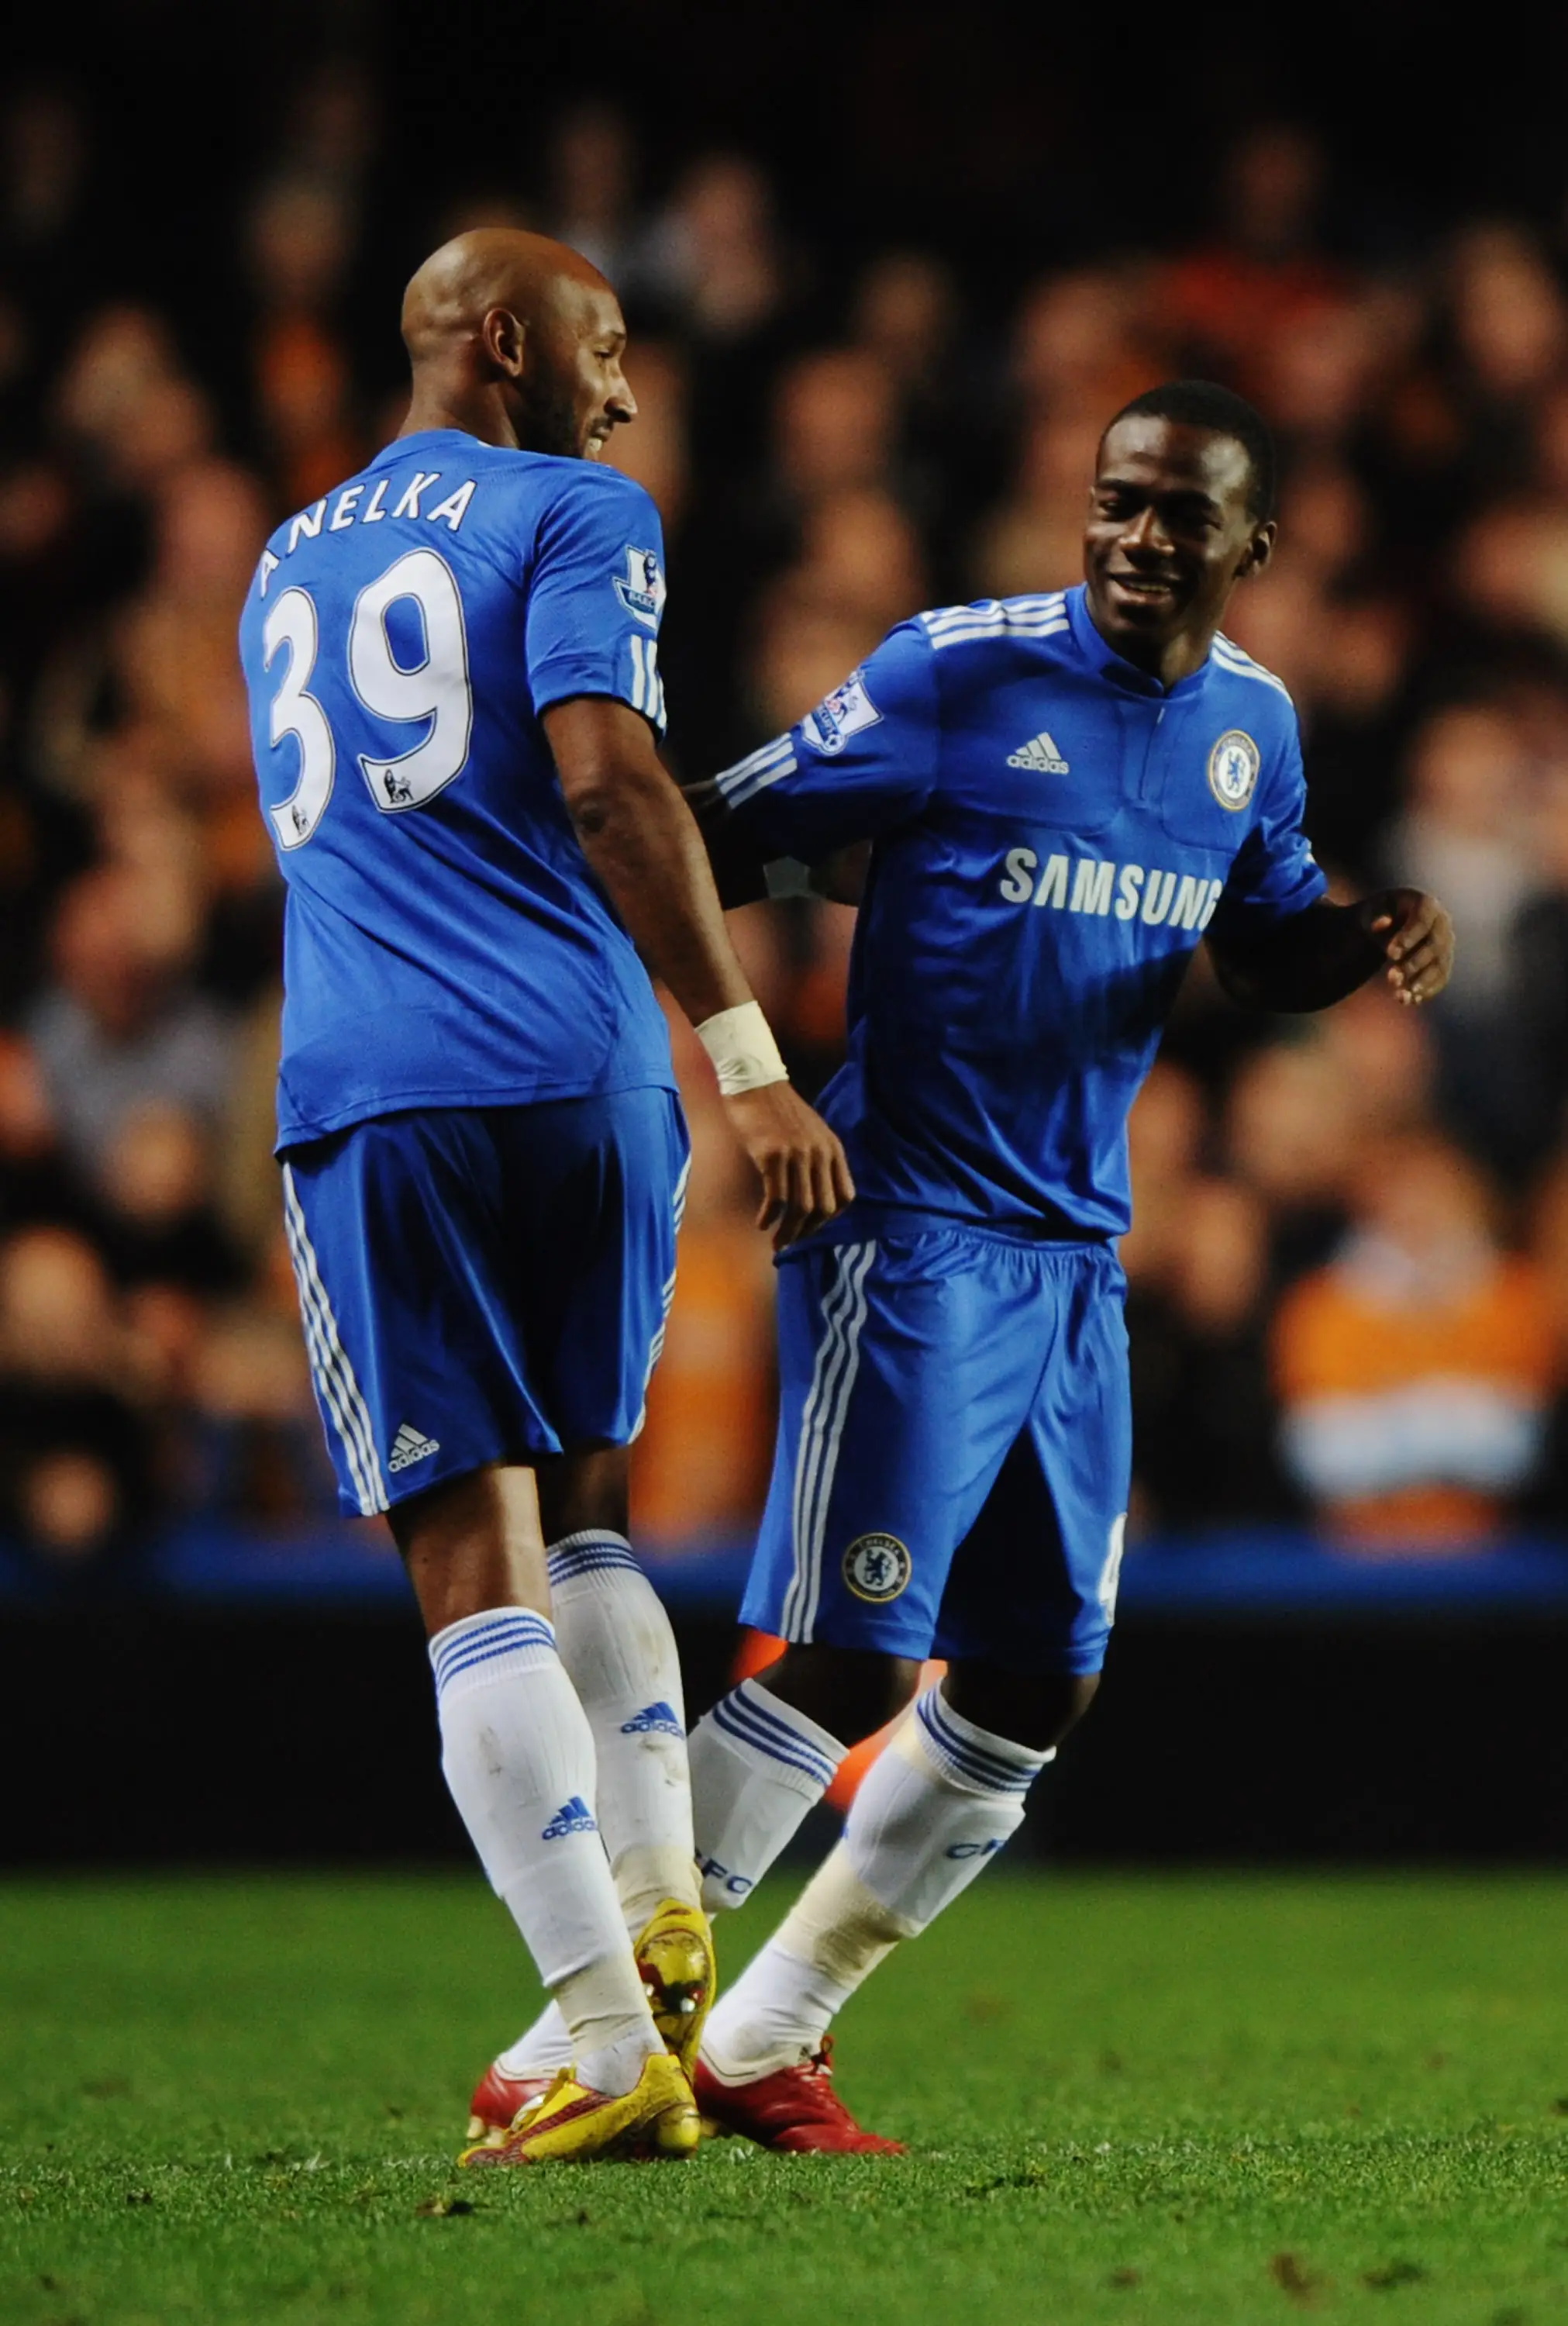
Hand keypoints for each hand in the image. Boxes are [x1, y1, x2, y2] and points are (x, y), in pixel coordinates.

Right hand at [723, 1083, 855, 1249]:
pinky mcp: (772, 1155)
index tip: (811, 1227)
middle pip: (823, 1208)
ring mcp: (797, 1154)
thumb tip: (811, 1196)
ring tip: (776, 1243)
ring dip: (787, 1232)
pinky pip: (775, 1198)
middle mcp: (820, 1153)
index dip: (829, 1219)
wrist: (754, 1083)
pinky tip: (761, 1223)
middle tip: (791, 1242)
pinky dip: (769, 1217)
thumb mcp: (810, 1133)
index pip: (845, 1197)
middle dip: (807, 1232)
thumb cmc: (778, 1110)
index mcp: (833, 1149)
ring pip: (799, 1207)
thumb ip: (817, 1159)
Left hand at [1361, 888, 1454, 1006]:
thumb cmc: (1379, 915)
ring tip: (1400, 995)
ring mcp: (1446, 944)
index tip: (1390, 954)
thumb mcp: (1370, 912)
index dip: (1409, 937)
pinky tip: (1409, 1000)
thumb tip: (1381, 924)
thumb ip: (1374, 916)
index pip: (1423, 921)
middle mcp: (1442, 923)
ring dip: (1421, 982)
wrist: (1389, 925)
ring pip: (1440, 966)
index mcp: (1426, 904)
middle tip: (1391, 978)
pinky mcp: (1444, 962)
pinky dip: (1427, 991)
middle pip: (1435, 946)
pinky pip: (1441, 979)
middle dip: (1414, 964)